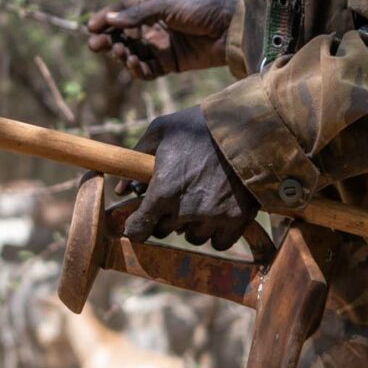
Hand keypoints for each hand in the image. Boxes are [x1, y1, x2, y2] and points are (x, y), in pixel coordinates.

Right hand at [85, 0, 237, 80]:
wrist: (231, 29)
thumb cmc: (201, 8)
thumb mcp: (167, 4)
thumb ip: (138, 13)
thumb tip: (110, 19)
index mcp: (151, 5)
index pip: (121, 12)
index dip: (105, 19)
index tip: (90, 27)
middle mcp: (153, 25)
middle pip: (122, 35)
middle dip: (107, 40)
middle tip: (96, 45)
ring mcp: (160, 45)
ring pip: (131, 53)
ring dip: (122, 55)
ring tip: (123, 54)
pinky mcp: (170, 63)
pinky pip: (147, 70)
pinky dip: (137, 69)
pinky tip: (135, 64)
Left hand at [125, 106, 259, 249]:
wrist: (247, 125)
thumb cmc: (198, 126)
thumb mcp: (161, 131)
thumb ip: (136, 158)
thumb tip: (120, 189)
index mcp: (164, 190)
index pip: (139, 229)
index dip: (136, 226)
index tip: (139, 220)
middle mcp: (186, 209)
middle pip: (164, 231)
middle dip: (164, 217)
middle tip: (174, 198)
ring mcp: (213, 216)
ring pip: (192, 237)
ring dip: (190, 225)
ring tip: (198, 201)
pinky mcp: (237, 219)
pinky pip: (219, 242)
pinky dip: (216, 233)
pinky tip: (217, 213)